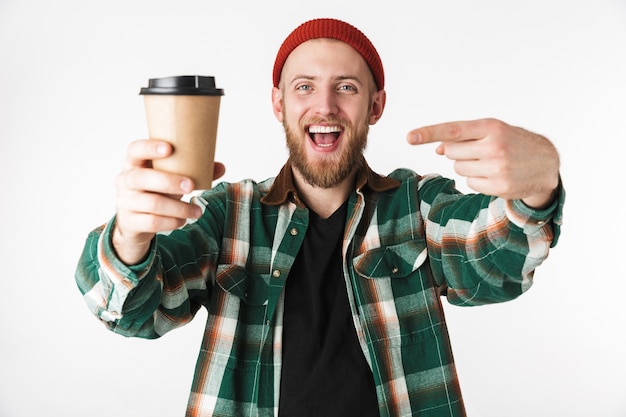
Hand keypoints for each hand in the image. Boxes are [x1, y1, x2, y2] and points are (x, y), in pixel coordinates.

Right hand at [113, 139, 225, 263]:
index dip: (150, 148)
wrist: (134, 223)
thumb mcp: (171, 179)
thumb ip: (194, 171)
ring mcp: (125, 201)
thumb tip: (221, 167)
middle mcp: (126, 180)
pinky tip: (183, 221)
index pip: (135, 150)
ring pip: (152, 203)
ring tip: (197, 211)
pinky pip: (152, 222)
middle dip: (169, 181)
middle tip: (191, 186)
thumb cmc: (156, 192)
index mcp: (134, 163)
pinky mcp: (129, 221)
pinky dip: (172, 222)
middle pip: (143, 178)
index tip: (169, 148)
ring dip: (179, 207)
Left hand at [407, 118, 559, 208]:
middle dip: (457, 152)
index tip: (409, 137)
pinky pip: (470, 184)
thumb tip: (438, 148)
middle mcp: (494, 147)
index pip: (453, 130)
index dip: (428, 133)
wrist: (547, 163)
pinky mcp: (499, 187)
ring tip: (490, 162)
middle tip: (478, 151)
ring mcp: (497, 168)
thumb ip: (464, 137)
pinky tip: (495, 175)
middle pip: (451, 152)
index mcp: (491, 127)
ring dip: (468, 167)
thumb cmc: (513, 142)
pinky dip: (478, 181)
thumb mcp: (492, 132)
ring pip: (458, 169)